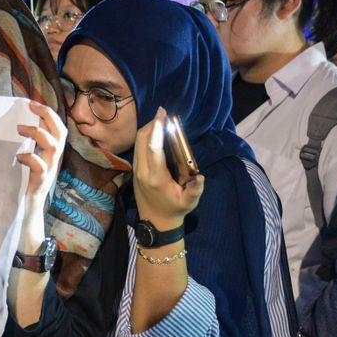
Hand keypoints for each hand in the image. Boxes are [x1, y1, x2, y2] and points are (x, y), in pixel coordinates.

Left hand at [15, 101, 66, 251]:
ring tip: (20, 129)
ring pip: (53, 147)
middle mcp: (53, 161)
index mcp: (51, 154)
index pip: (58, 128)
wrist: (28, 213)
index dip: (48, 114)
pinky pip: (40, 167)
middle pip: (60, 133)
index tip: (32, 103)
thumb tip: (24, 124)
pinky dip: (29, 158)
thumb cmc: (25, 185)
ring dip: (37, 134)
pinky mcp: (40, 183)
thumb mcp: (30, 162)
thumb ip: (31, 146)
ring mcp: (48, 172)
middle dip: (47, 116)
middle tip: (31, 107)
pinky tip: (17, 157)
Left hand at [133, 107, 203, 229]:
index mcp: (155, 177)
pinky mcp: (135, 170)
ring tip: (160, 120)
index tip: (162, 115)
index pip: (153, 149)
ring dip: (148, 129)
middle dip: (151, 124)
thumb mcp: (189, 202)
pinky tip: (155, 133)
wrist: (155, 223)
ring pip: (138, 143)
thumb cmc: (174, 211)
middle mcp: (142, 172)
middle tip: (163, 114)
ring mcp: (136, 170)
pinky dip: (145, 137)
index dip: (156, 130)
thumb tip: (201, 176)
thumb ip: (195, 189)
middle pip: (142, 141)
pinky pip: (138, 148)